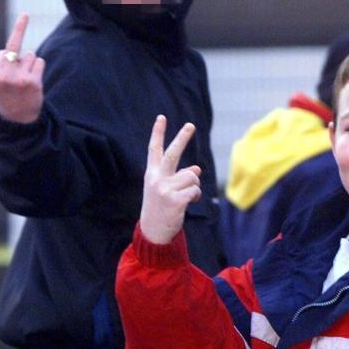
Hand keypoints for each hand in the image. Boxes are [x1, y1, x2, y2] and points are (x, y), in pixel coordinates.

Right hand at [0, 13, 44, 122]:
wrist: (18, 118)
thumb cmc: (8, 94)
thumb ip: (2, 63)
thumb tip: (11, 51)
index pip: (6, 48)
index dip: (19, 29)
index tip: (26, 15)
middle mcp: (4, 74)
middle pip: (18, 51)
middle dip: (20, 60)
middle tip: (18, 79)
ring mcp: (19, 78)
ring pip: (31, 56)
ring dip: (30, 65)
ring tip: (25, 81)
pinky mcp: (32, 81)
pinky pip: (40, 62)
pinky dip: (38, 69)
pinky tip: (34, 82)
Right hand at [139, 116, 201, 243]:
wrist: (153, 231)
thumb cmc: (161, 207)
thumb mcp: (166, 189)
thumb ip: (179, 176)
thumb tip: (197, 169)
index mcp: (152, 174)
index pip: (154, 150)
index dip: (158, 133)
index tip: (162, 117)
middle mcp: (156, 179)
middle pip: (172, 154)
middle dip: (182, 138)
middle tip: (191, 125)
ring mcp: (164, 189)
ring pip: (192, 176)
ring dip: (195, 185)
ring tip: (186, 196)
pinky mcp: (174, 200)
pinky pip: (195, 190)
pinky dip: (196, 195)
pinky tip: (189, 202)